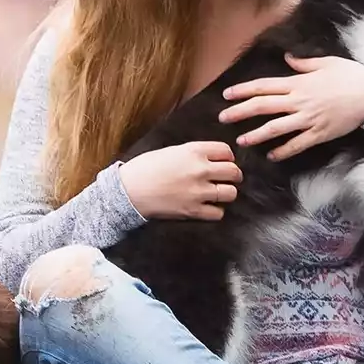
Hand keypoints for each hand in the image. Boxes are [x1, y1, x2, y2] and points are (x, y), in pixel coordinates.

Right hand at [118, 142, 242, 220]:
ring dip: (227, 193)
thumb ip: (193, 154)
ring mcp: (198, 191)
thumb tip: (211, 159)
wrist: (129, 190)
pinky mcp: (193, 210)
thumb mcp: (172, 151)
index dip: (228, 157)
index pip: (226, 151)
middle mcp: (200, 170)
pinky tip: (208, 207)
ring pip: (231, 193)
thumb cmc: (145, 168)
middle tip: (230, 178)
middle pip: (233, 172)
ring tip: (220, 193)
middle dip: (234, 175)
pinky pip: (218, 213)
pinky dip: (216, 211)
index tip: (225, 161)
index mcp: (194, 151)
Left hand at [218, 54, 363, 160]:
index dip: (243, 90)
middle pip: (264, 106)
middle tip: (222, 118)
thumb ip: (303, 63)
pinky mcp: (320, 133)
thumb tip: (287, 58)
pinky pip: (298, 144)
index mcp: (298, 82)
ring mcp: (309, 119)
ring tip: (241, 141)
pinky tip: (272, 155)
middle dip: (241, 112)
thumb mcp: (326, 62)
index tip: (227, 94)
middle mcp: (300, 101)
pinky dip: (284, 150)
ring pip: (277, 128)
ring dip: (257, 135)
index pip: (264, 86)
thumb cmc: (350, 74)